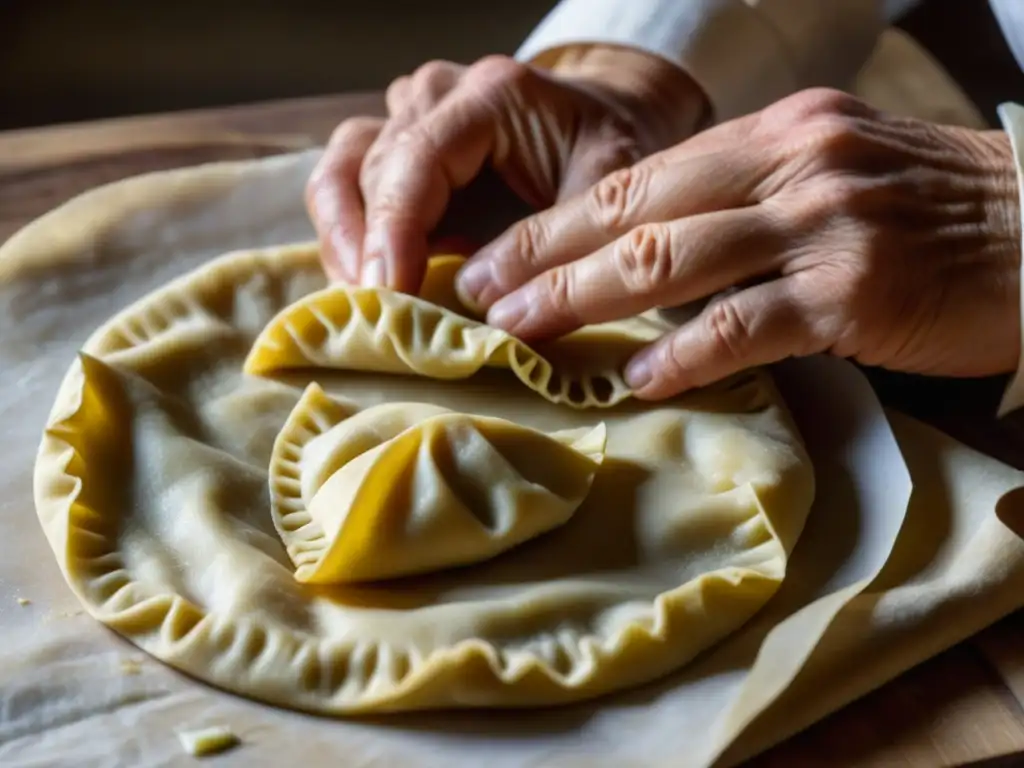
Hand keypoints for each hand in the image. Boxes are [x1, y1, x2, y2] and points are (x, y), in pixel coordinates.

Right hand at [306, 47, 707, 292]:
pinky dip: (344, 233)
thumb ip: (561, 247)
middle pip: (373, 167)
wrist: (607, 119)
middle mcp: (438, 95)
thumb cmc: (610, 152)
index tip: (390, 293)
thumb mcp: (609, 191)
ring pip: (344, 170)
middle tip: (378, 320)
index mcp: (491, 96)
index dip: (395, 228)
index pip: (418, 156)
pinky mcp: (396, 147)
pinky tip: (361, 282)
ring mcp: (408, 116)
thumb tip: (495, 318)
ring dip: (342, 240)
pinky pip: (344, 181)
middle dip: (367, 248)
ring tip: (359, 305)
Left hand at [456, 88, 1021, 398]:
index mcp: (775, 134)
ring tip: (523, 333)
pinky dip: (686, 355)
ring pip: (675, 262)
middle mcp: (790, 165)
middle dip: (546, 258)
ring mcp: (823, 225)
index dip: (557, 221)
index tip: (497, 256)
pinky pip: (748, 325)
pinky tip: (638, 379)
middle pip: (637, 212)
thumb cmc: (932, 211)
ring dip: (587, 300)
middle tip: (478, 295)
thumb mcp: (834, 171)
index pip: (639, 178)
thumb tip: (660, 244)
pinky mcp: (856, 291)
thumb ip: (749, 198)